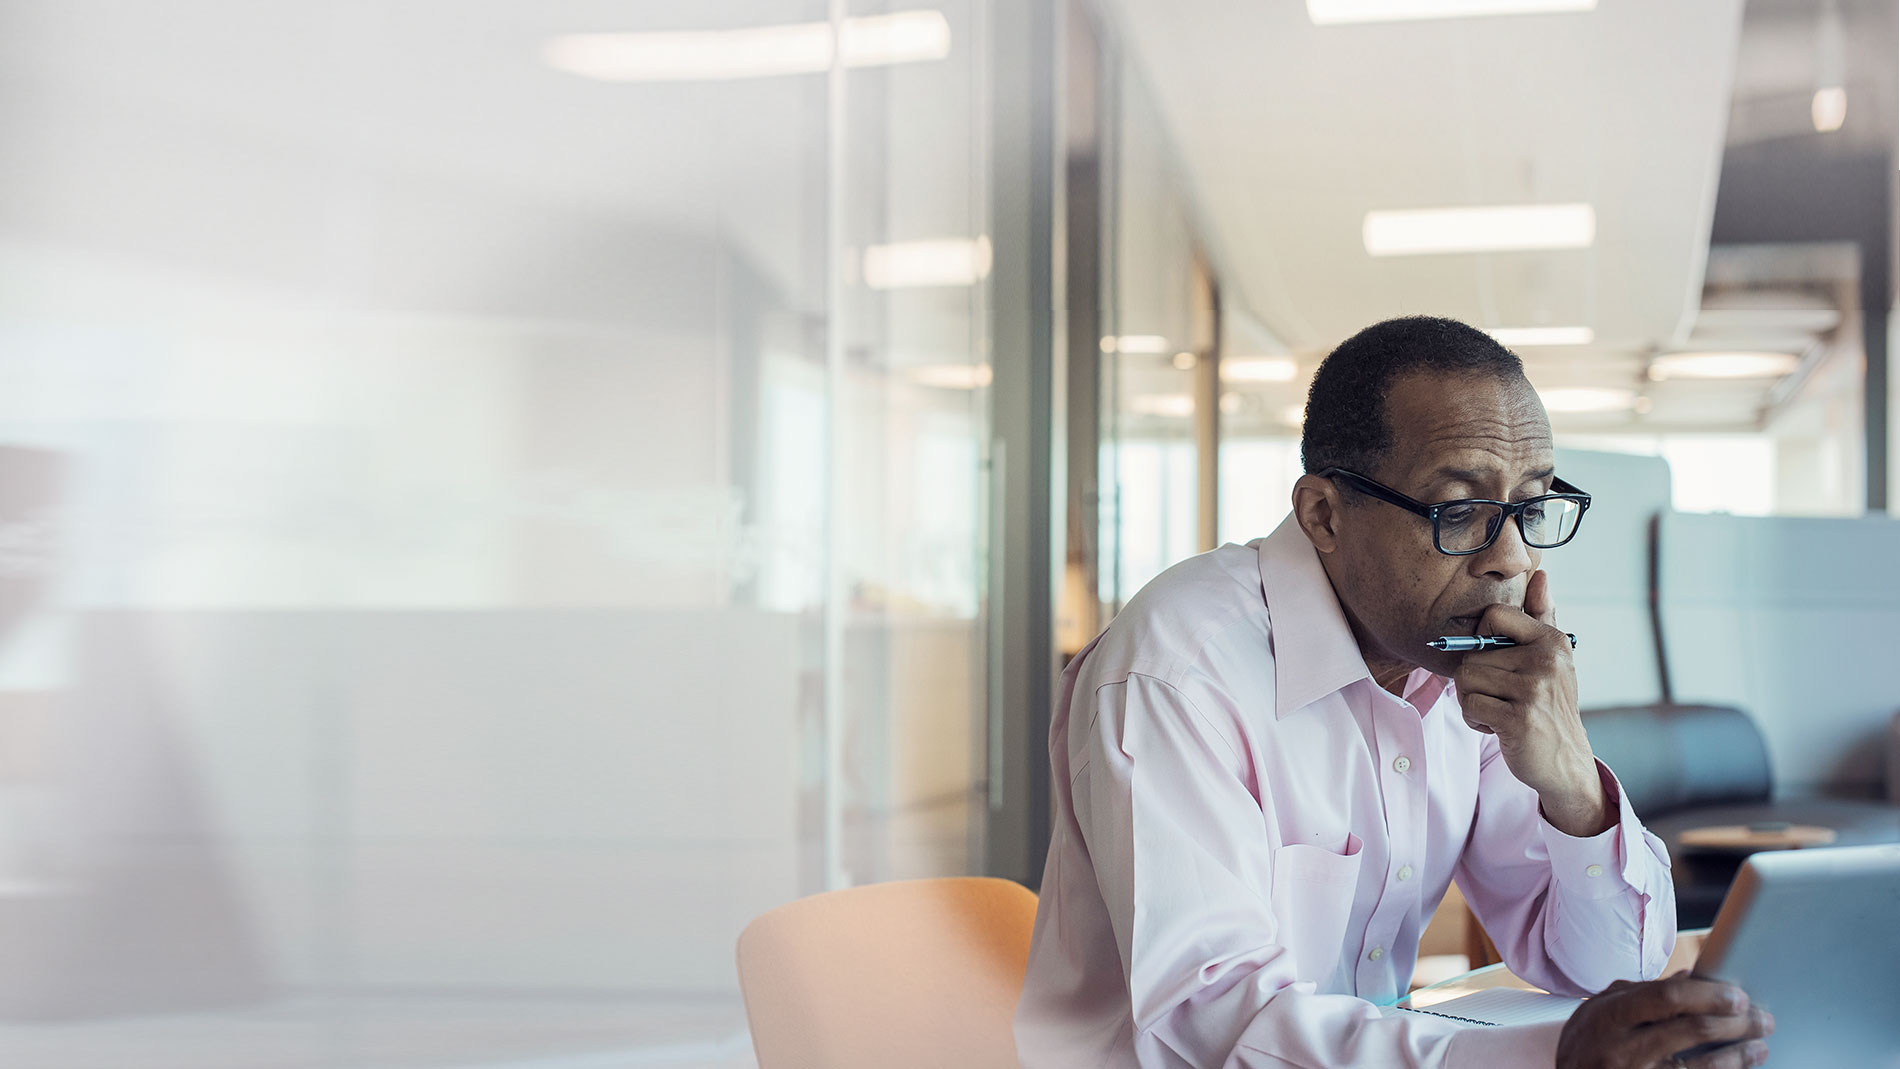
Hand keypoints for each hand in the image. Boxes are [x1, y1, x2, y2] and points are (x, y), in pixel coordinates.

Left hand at [1452, 570, 1606, 835]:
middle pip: (1472, 655)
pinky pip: (1470, 707)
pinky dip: (1476, 720)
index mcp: (1551, 640)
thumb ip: (1542, 616)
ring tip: (1502, 712)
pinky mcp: (1520, 719)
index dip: (1483, 641)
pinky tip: (1500, 727)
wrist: (1565, 761)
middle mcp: (1546, 659)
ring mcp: (1534, 689)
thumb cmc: (1548, 705)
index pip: (1493, 616)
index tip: (1499, 663)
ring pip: (1466, 681)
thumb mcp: (1551, 659)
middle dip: (1476, 682)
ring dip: (1474, 702)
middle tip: (1504, 698)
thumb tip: (1541, 573)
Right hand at [1557, 974, 1772, 1068]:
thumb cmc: (1586, 1045)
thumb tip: (1691, 977)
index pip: (1667, 997)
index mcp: (1609, 1015)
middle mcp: (1621, 1047)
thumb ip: (1643, 993)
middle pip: (1691, 1029)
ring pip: (1700, 1067)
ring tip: (1759, 1047)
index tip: (1738, 996)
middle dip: (1735, 1023)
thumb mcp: (1601, 1011)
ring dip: (1737, 1056)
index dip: (1708, 995)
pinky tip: (1737, 1068)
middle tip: (1762, 1019)